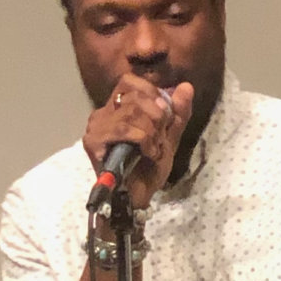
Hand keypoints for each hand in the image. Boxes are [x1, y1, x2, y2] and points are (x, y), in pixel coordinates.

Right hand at [83, 76, 194, 209]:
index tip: (162, 119)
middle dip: (156, 117)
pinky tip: (145, 154)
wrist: (137, 199)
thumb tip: (187, 86)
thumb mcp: (169, 138)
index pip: (131, 81)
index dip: (152, 95)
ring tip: (151, 150)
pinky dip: (143, 141)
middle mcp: (103, 113)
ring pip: (133, 111)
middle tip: (157, 139)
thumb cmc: (148, 170)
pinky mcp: (94, 142)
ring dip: (151, 133)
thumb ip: (178, 113)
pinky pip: (125, 129)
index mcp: (117, 108)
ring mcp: (96, 127)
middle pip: (135, 94)